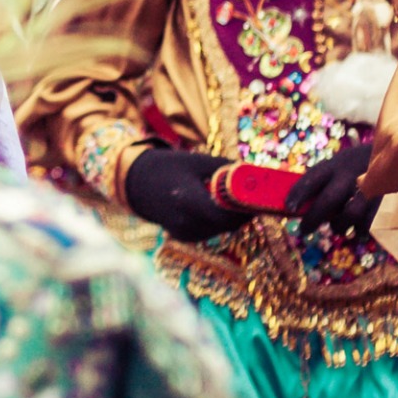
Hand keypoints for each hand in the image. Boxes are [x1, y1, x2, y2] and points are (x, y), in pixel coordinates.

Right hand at [123, 149, 252, 242]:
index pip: (226, 215)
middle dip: (243, 212)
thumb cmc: (169, 167)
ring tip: (237, 199)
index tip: (260, 198)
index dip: (246, 209)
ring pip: (221, 229)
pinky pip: (211, 230)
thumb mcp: (197, 161)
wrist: (137, 183)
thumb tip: (255, 172)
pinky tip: (218, 206)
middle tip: (256, 198)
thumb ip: (225, 168)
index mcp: (188, 200)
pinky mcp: (185, 236)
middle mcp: (185, 222)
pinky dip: (219, 220)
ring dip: (232, 217)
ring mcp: (184, 232)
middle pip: (227, 224)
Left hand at [285, 143, 378, 239]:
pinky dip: (358, 230)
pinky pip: (366, 224)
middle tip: (305, 229)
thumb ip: (321, 180)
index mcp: (334, 165)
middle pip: (329, 199)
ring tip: (336, 226)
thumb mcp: (337, 163)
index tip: (289, 207)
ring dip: (339, 225)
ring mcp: (367, 190)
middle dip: (314, 217)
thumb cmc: (354, 165)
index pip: (312, 178)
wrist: (390, 159)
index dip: (299, 193)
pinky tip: (356, 228)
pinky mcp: (380, 203)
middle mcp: (350, 176)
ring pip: (350, 214)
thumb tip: (298, 205)